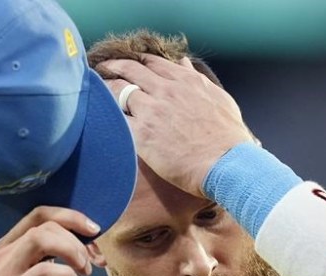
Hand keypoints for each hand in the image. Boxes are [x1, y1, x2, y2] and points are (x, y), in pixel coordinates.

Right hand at [0, 207, 97, 275]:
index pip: (38, 213)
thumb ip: (53, 255)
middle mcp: (1, 257)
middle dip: (76, 238)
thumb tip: (85, 237)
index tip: (94, 230)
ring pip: (40, 240)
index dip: (71, 216)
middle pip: (43, 224)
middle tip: (93, 261)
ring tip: (85, 271)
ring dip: (72, 252)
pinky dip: (67, 274)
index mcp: (7, 248)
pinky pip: (43, 271)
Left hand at [101, 56, 253, 196]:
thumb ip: (197, 78)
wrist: (226, 163)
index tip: (128, 64)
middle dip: (113, 67)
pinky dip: (108, 117)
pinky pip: (117, 120)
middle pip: (130, 70)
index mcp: (184, 81)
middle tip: (103, 70)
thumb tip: (184, 63)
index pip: (152, 62)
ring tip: (97, 95)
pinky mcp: (142, 135)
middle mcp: (165, 90)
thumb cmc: (228, 135)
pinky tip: (102, 119)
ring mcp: (151, 111)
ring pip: (118, 92)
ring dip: (106, 91)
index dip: (136, 61)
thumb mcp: (218, 98)